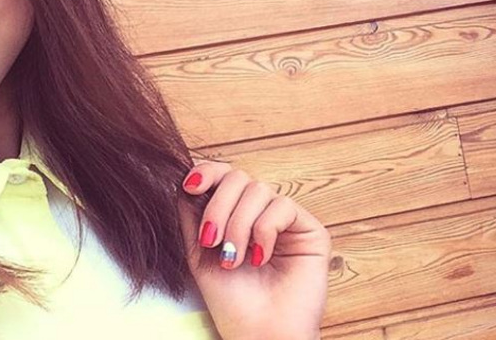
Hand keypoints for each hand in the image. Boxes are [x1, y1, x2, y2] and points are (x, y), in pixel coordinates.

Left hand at [177, 159, 331, 339]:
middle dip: (218, 206)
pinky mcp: (310, 230)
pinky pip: (282, 207)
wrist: (258, 333)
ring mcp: (286, 219)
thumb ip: (191, 213)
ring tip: (233, 259)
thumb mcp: (198, 250)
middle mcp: (261, 211)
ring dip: (238, 224)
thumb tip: (185, 178)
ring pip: (258, 189)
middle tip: (211, 241)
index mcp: (236, 213)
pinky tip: (260, 258)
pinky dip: (264, 231)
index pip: (224, 175)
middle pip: (238, 177)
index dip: (208, 172)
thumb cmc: (230, 299)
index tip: (190, 186)